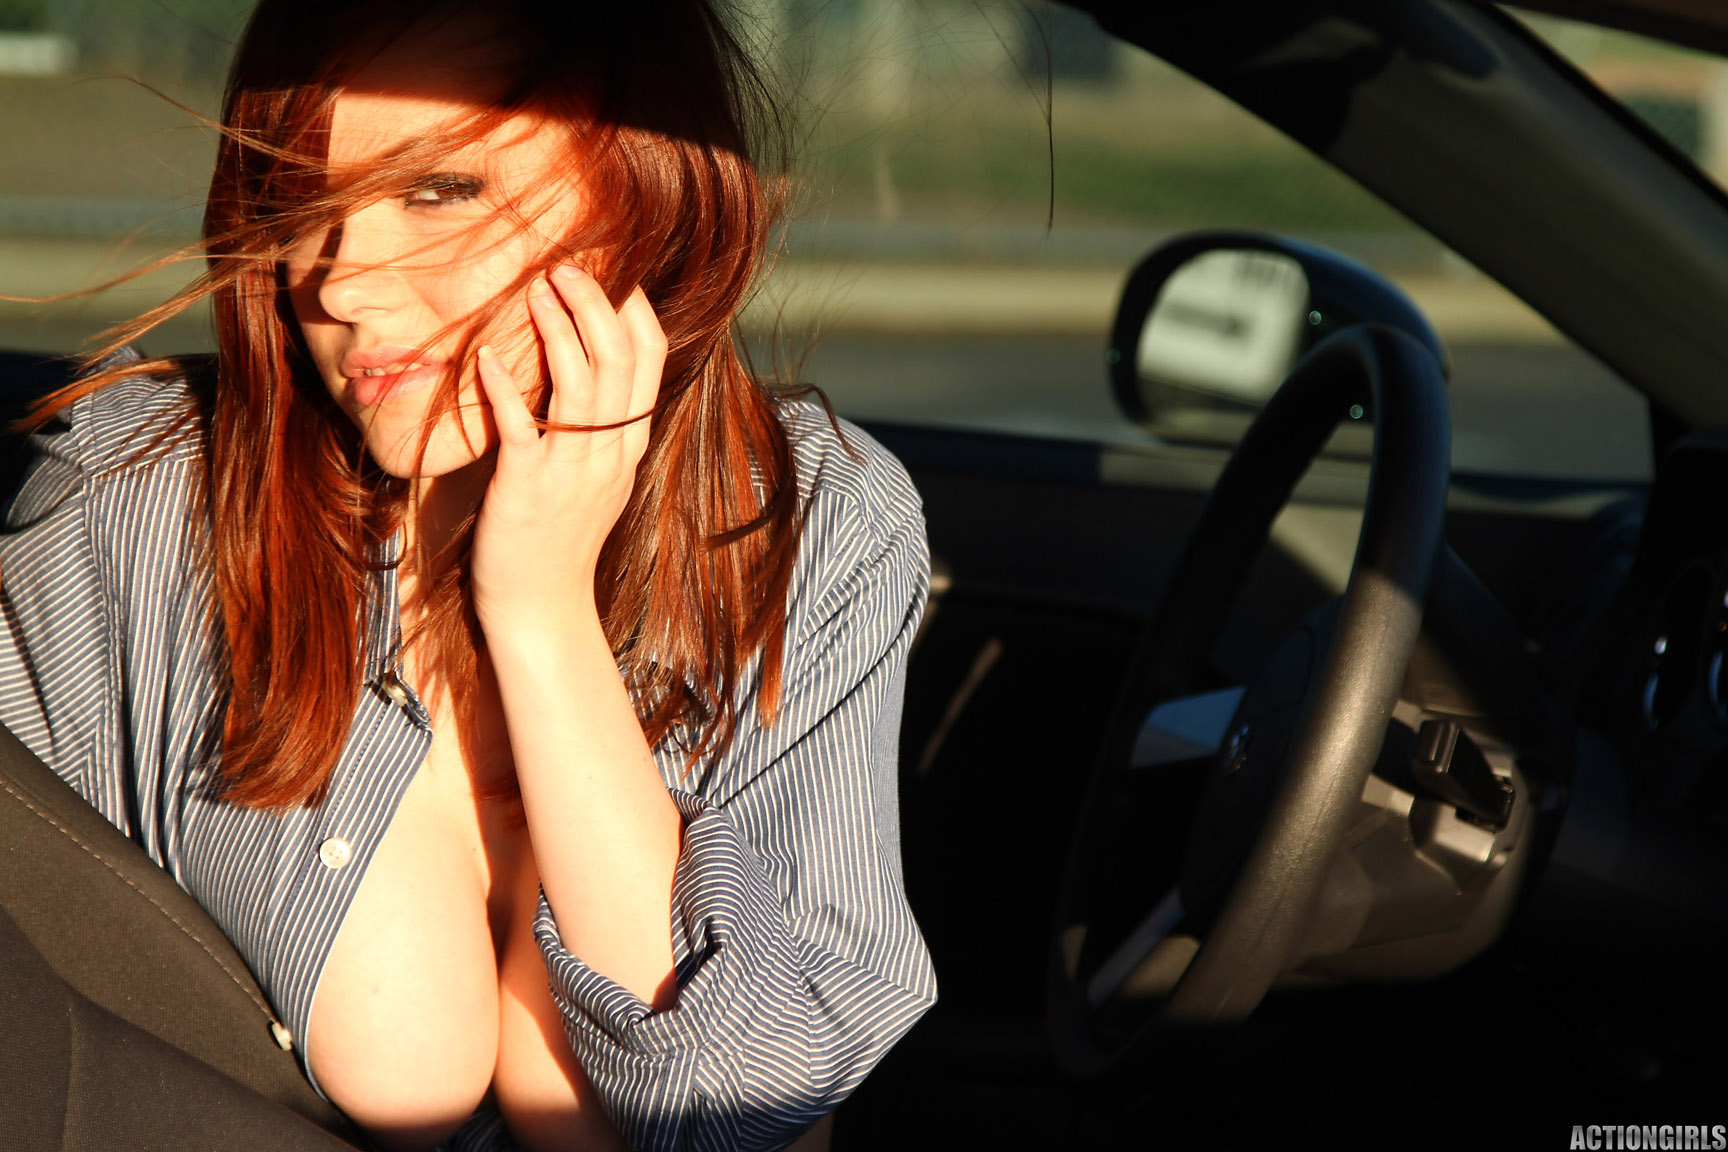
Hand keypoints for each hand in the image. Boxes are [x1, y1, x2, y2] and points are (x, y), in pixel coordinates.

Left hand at [470, 264, 665, 637]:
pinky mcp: (527, 490)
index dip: (634, 308)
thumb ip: (598, 425)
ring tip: (537, 289)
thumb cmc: (559, 539)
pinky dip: (506, 389)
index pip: (650, 361)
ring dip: (559, 330)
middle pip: (619, 360)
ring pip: (581, 385)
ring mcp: (572, 471)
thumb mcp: (595, 476)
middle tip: (564, 265)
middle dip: (595, 303)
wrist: (541, 608)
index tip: (611, 269)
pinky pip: (522, 430)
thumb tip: (585, 367)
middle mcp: (609, 453)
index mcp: (628, 445)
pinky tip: (485, 359)